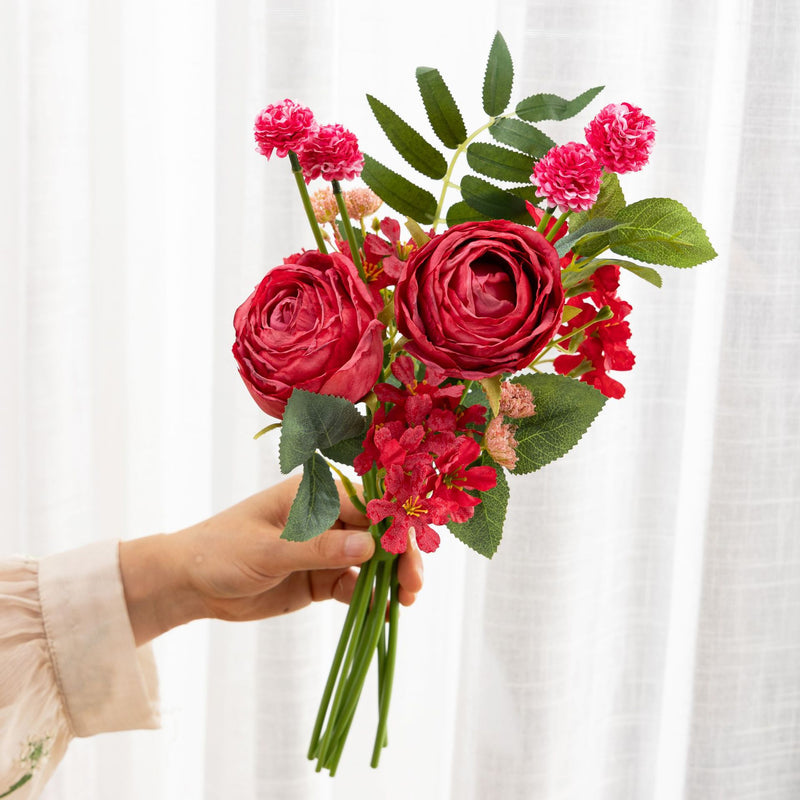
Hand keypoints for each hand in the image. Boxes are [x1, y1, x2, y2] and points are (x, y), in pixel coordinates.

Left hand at [119, 477, 423, 645]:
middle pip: (377, 532)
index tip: (410, 553)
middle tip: (413, 586)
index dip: (394, 526)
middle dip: (400, 555)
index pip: (368, 504)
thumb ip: (320, 548)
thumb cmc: (221, 551)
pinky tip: (383, 612)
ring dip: (390, 578)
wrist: (190, 584)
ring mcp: (325, 548)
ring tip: (406, 601)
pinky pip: (353, 586)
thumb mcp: (269, 550)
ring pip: (371, 560)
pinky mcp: (320, 577)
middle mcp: (326, 517)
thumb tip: (371, 545)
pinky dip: (370, 598)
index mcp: (315, 494)